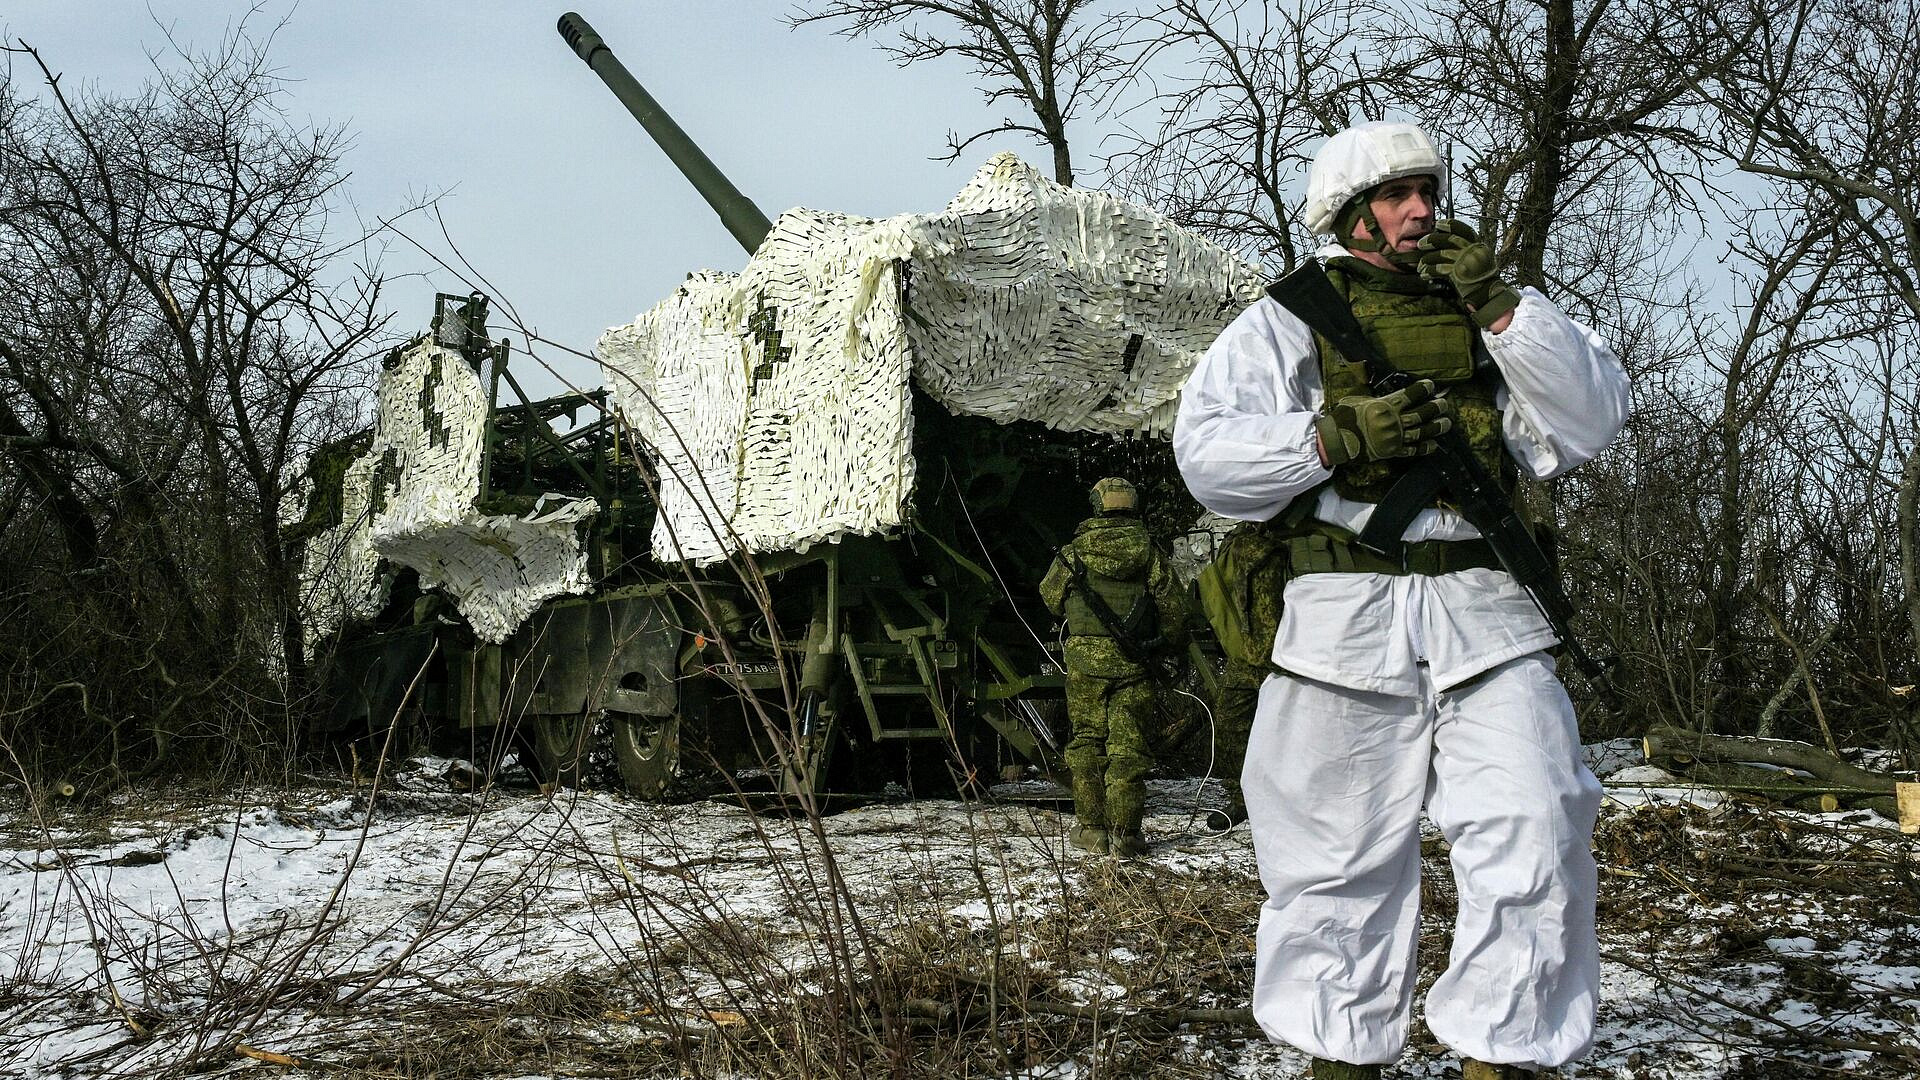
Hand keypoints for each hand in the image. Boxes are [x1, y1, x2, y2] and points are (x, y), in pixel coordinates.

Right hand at [1314, 379, 1454, 465]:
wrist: (1336, 440)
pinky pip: (1412, 450)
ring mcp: (1394, 438)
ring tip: (1446, 423)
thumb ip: (1374, 396)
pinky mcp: (1392, 452)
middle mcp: (1394, 421)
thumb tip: (1381, 390)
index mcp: (1385, 406)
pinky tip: (1434, 445)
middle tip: (1444, 404)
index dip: (1422, 389)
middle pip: (1421, 413)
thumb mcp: (1357, 399)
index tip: (1431, 385)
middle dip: (1435, 408)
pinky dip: (1424, 448)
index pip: (1410, 395)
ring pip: (1421, 431)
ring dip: (1436, 427)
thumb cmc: (1344, 417)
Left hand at [1417, 220, 1519, 328]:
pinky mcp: (1459, 273)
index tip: (1438, 224)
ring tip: (1420, 264)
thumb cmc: (1480, 278)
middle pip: (1449, 239)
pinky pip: (1439, 269)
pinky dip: (1429, 271)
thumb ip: (1465, 249)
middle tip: (1421, 244)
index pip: (1463, 229)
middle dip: (1432, 240)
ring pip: (1441, 254)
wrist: (1488, 295)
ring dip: (1427, 258)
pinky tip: (1424, 274)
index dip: (1449, 225)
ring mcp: (1466, 261)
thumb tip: (1444, 242)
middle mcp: (1473, 250)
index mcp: (1478, 245)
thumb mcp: (1477, 258)